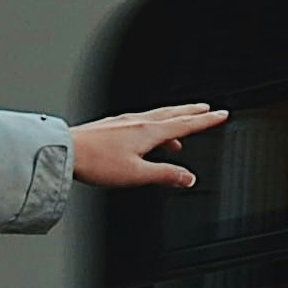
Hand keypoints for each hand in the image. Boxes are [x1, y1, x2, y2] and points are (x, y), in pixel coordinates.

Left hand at [74, 102, 225, 188]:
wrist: (66, 151)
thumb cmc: (96, 162)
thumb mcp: (136, 174)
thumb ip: (164, 175)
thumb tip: (188, 178)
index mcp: (148, 132)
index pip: (185, 124)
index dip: (206, 120)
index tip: (221, 114)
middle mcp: (138, 122)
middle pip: (173, 114)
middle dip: (192, 112)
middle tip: (207, 109)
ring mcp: (124, 122)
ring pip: (157, 117)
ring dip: (174, 119)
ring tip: (182, 129)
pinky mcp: (112, 126)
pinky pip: (142, 122)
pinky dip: (154, 126)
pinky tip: (148, 137)